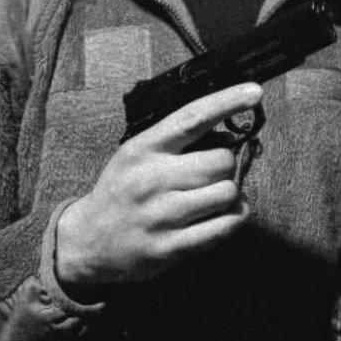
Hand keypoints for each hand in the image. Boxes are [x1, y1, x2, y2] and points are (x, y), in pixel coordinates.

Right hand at [54, 82, 260, 290]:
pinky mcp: (168, 249)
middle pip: (222, 161)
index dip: (227, 102)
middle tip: (214, 174)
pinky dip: (235, 218)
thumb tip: (232, 135)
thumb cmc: (123, 189)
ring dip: (231, 194)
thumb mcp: (139, 153)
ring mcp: (160, 216)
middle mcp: (151, 179)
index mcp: (144, 148)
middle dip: (229, 165)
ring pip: (227, 193)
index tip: (254, 92)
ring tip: (214, 196)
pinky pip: (223, 228)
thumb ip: (180, 141)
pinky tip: (225, 215)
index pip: (192, 117)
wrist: (87, 241)